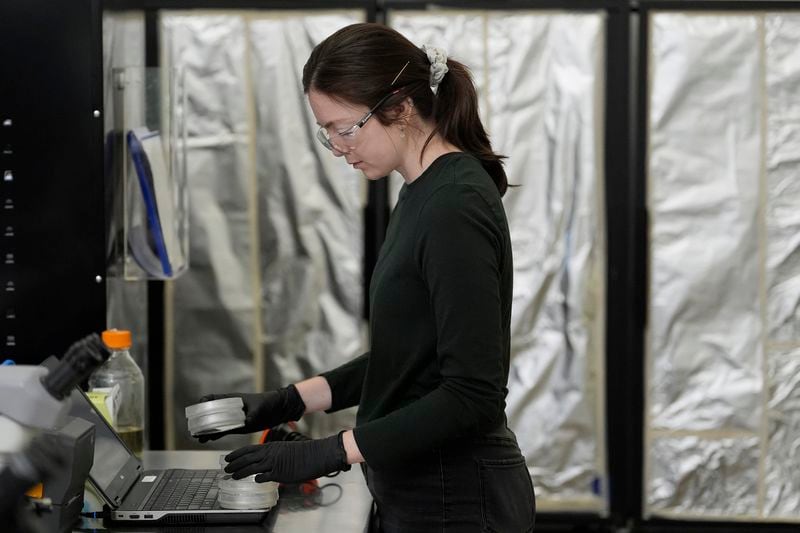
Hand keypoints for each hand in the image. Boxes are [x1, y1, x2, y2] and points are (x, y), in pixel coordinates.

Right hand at [195, 385, 305, 441]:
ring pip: (215, 424)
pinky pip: (223, 431)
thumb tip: (247, 422)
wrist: (278, 409)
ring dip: (206, 430)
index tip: (197, 409)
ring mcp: (233, 419)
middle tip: (194, 429)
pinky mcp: (238, 427)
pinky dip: (215, 435)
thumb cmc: (268, 403)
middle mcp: (229, 409)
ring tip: (198, 438)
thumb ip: (253, 414)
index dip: (203, 402)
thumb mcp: (260, 407)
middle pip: (210, 414)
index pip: (213, 398)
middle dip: (201, 420)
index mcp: (232, 399)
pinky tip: (207, 440)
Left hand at [224, 432, 349, 483]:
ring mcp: (274, 463)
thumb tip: (264, 463)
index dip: (237, 454)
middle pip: (247, 458)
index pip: (249, 449)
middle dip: (234, 464)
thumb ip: (273, 455)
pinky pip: (264, 477)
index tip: (228, 458)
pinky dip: (257, 479)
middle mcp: (270, 453)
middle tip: (226, 468)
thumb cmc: (303, 453)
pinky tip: (254, 481)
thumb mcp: (285, 450)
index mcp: (271, 446)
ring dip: (240, 472)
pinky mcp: (280, 473)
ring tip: (232, 476)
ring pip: (252, 468)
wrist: (316, 454)